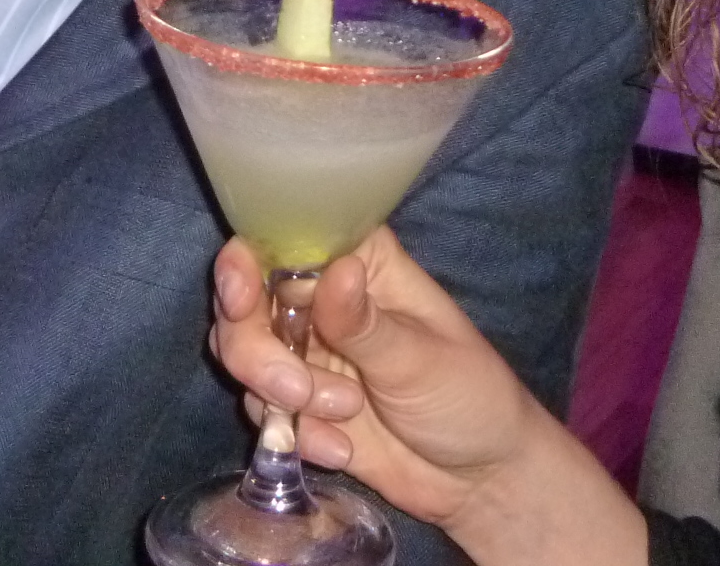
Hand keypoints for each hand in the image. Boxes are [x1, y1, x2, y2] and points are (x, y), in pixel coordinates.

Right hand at [211, 228, 647, 565]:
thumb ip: (365, 323)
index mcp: (359, 263)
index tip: (242, 297)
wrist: (478, 479)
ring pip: (242, 356)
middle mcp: (322, 298)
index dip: (247, 263)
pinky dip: (295, 434)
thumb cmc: (467, 396)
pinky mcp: (299, 403)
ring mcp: (306, 350)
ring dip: (282, 397)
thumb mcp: (419, 360)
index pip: (283, 240)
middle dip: (256, 350)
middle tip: (296, 389)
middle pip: (245, 302)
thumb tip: (334, 271)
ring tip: (347, 416)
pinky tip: (344, 450)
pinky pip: (261, 409)